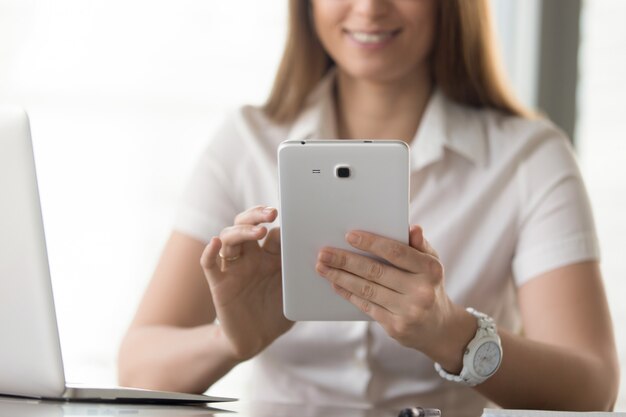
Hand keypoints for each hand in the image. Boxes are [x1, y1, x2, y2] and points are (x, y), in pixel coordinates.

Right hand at [201, 206, 292, 361]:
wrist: (256, 340)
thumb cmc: (276, 314)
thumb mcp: (294, 292)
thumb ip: (302, 274)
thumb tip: (324, 256)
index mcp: (270, 257)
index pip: (272, 231)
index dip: (281, 224)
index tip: (295, 217)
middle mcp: (250, 258)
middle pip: (246, 225)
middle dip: (257, 215)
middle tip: (273, 213)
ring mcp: (233, 269)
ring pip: (229, 239)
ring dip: (242, 230)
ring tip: (259, 231)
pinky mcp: (220, 284)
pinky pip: (210, 265)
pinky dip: (209, 252)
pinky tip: (214, 243)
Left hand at [315, 225, 474, 366]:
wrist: (439, 328)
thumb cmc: (429, 286)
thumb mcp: (431, 264)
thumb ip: (419, 245)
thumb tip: (411, 228)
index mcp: (430, 270)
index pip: (396, 252)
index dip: (371, 243)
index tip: (349, 236)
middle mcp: (420, 291)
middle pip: (376, 272)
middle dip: (346, 261)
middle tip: (324, 253)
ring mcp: (408, 311)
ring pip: (367, 290)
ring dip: (340, 277)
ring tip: (322, 267)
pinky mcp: (395, 327)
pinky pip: (366, 306)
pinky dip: (348, 293)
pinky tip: (335, 284)